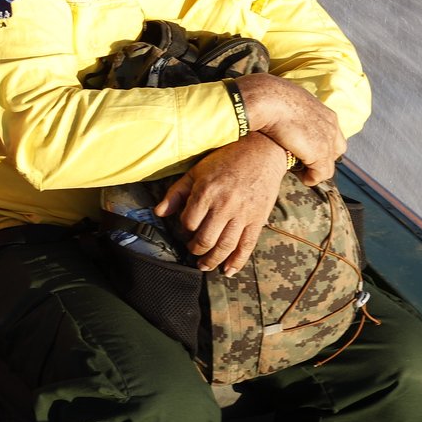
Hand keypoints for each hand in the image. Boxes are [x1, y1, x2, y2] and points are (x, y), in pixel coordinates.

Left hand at [154, 134, 285, 275]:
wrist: (262, 151)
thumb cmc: (226, 159)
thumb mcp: (197, 171)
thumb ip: (176, 193)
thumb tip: (158, 213)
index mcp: (206, 192)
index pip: (189, 222)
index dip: (183, 230)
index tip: (185, 231)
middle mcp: (224, 205)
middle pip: (206, 239)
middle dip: (196, 250)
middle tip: (192, 252)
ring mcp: (243, 214)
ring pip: (225, 246)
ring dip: (212, 260)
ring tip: (204, 265)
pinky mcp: (258, 219)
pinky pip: (247, 246)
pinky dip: (237, 262)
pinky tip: (228, 270)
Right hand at [233, 72, 345, 183]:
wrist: (266, 99)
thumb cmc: (268, 98)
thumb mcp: (285, 102)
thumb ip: (291, 112)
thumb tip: (281, 117)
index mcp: (323, 111)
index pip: (330, 132)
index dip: (319, 142)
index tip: (302, 148)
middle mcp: (330, 125)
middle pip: (335, 148)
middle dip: (322, 157)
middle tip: (302, 161)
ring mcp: (327, 138)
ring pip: (328, 162)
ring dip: (315, 169)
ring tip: (300, 171)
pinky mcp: (320, 152)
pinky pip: (321, 173)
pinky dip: (311, 178)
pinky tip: (300, 177)